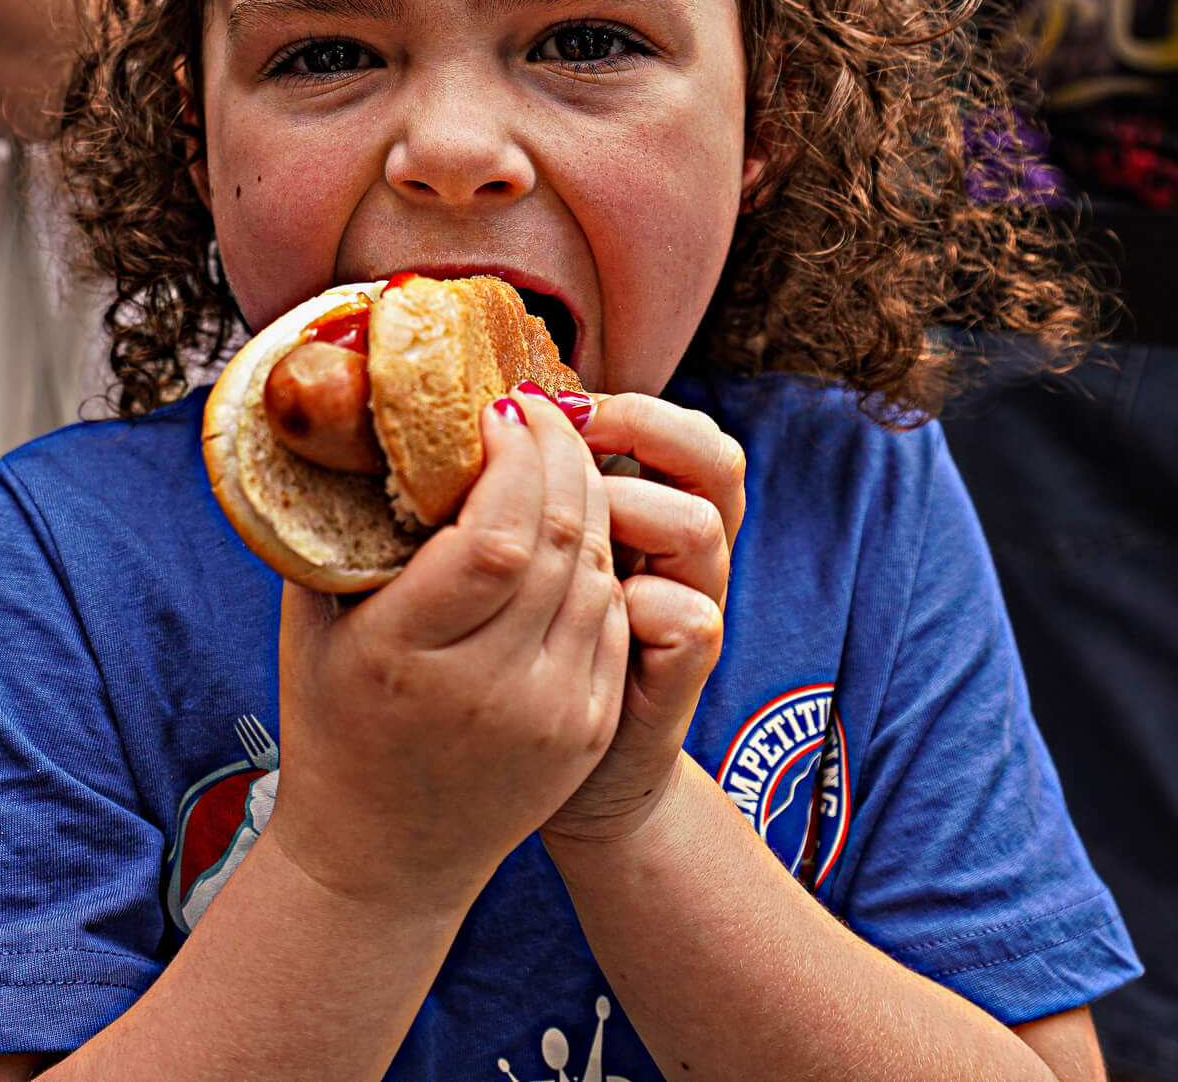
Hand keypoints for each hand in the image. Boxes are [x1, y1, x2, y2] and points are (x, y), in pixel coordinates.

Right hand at [265, 393, 630, 914]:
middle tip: (535, 411)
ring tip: (554, 458)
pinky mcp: (586, 728)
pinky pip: (611, 616)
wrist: (381, 855)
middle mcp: (488, 689)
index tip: (497, 410)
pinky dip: (597, 560)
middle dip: (557, 454)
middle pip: (559, 539)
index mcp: (406, 655)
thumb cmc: (333, 722)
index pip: (496, 534)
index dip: (513, 458)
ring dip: (585, 498)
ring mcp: (549, 714)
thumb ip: (341, 527)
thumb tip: (367, 423)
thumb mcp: (314, 621)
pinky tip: (570, 529)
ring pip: (597, 570)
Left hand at [540, 394, 743, 848]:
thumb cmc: (523, 645)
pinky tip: (576, 612)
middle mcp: (687, 551)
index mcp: (656, 508)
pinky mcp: (683, 671)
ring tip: (560, 531)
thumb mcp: (525, 555)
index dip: (629, 405)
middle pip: (714, 457)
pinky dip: (636, 603)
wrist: (563, 771)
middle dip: (643, 428)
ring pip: (697, 525)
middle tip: (570, 436)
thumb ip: (521, 493)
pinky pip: (688, 617)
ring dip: (626, 510)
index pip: (683, 428)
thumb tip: (463, 416)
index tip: (550, 407)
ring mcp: (693, 607)